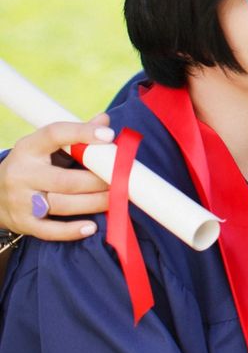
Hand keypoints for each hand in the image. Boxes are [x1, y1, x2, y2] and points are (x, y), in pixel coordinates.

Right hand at [0, 114, 113, 239]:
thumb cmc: (32, 166)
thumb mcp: (46, 146)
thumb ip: (75, 135)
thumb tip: (105, 121)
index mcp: (29, 148)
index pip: (54, 134)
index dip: (82, 133)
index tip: (109, 135)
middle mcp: (22, 173)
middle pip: (65, 179)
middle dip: (97, 181)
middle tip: (121, 180)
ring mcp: (20, 200)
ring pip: (61, 204)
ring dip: (93, 203)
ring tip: (116, 199)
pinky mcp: (23, 223)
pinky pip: (49, 230)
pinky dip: (71, 231)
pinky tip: (91, 227)